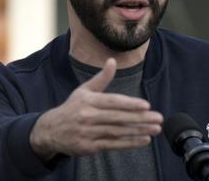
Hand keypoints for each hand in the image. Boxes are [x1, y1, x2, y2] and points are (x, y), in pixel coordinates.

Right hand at [29, 58, 162, 159]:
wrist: (50, 130)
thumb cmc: (72, 108)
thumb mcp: (84, 90)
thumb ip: (101, 78)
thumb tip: (112, 60)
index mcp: (88, 101)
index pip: (112, 102)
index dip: (129, 104)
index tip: (146, 105)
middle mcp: (87, 117)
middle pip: (117, 118)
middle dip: (140, 118)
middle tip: (158, 118)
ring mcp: (88, 133)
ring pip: (117, 132)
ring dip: (138, 131)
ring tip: (155, 129)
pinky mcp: (89, 147)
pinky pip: (113, 145)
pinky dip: (129, 143)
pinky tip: (143, 140)